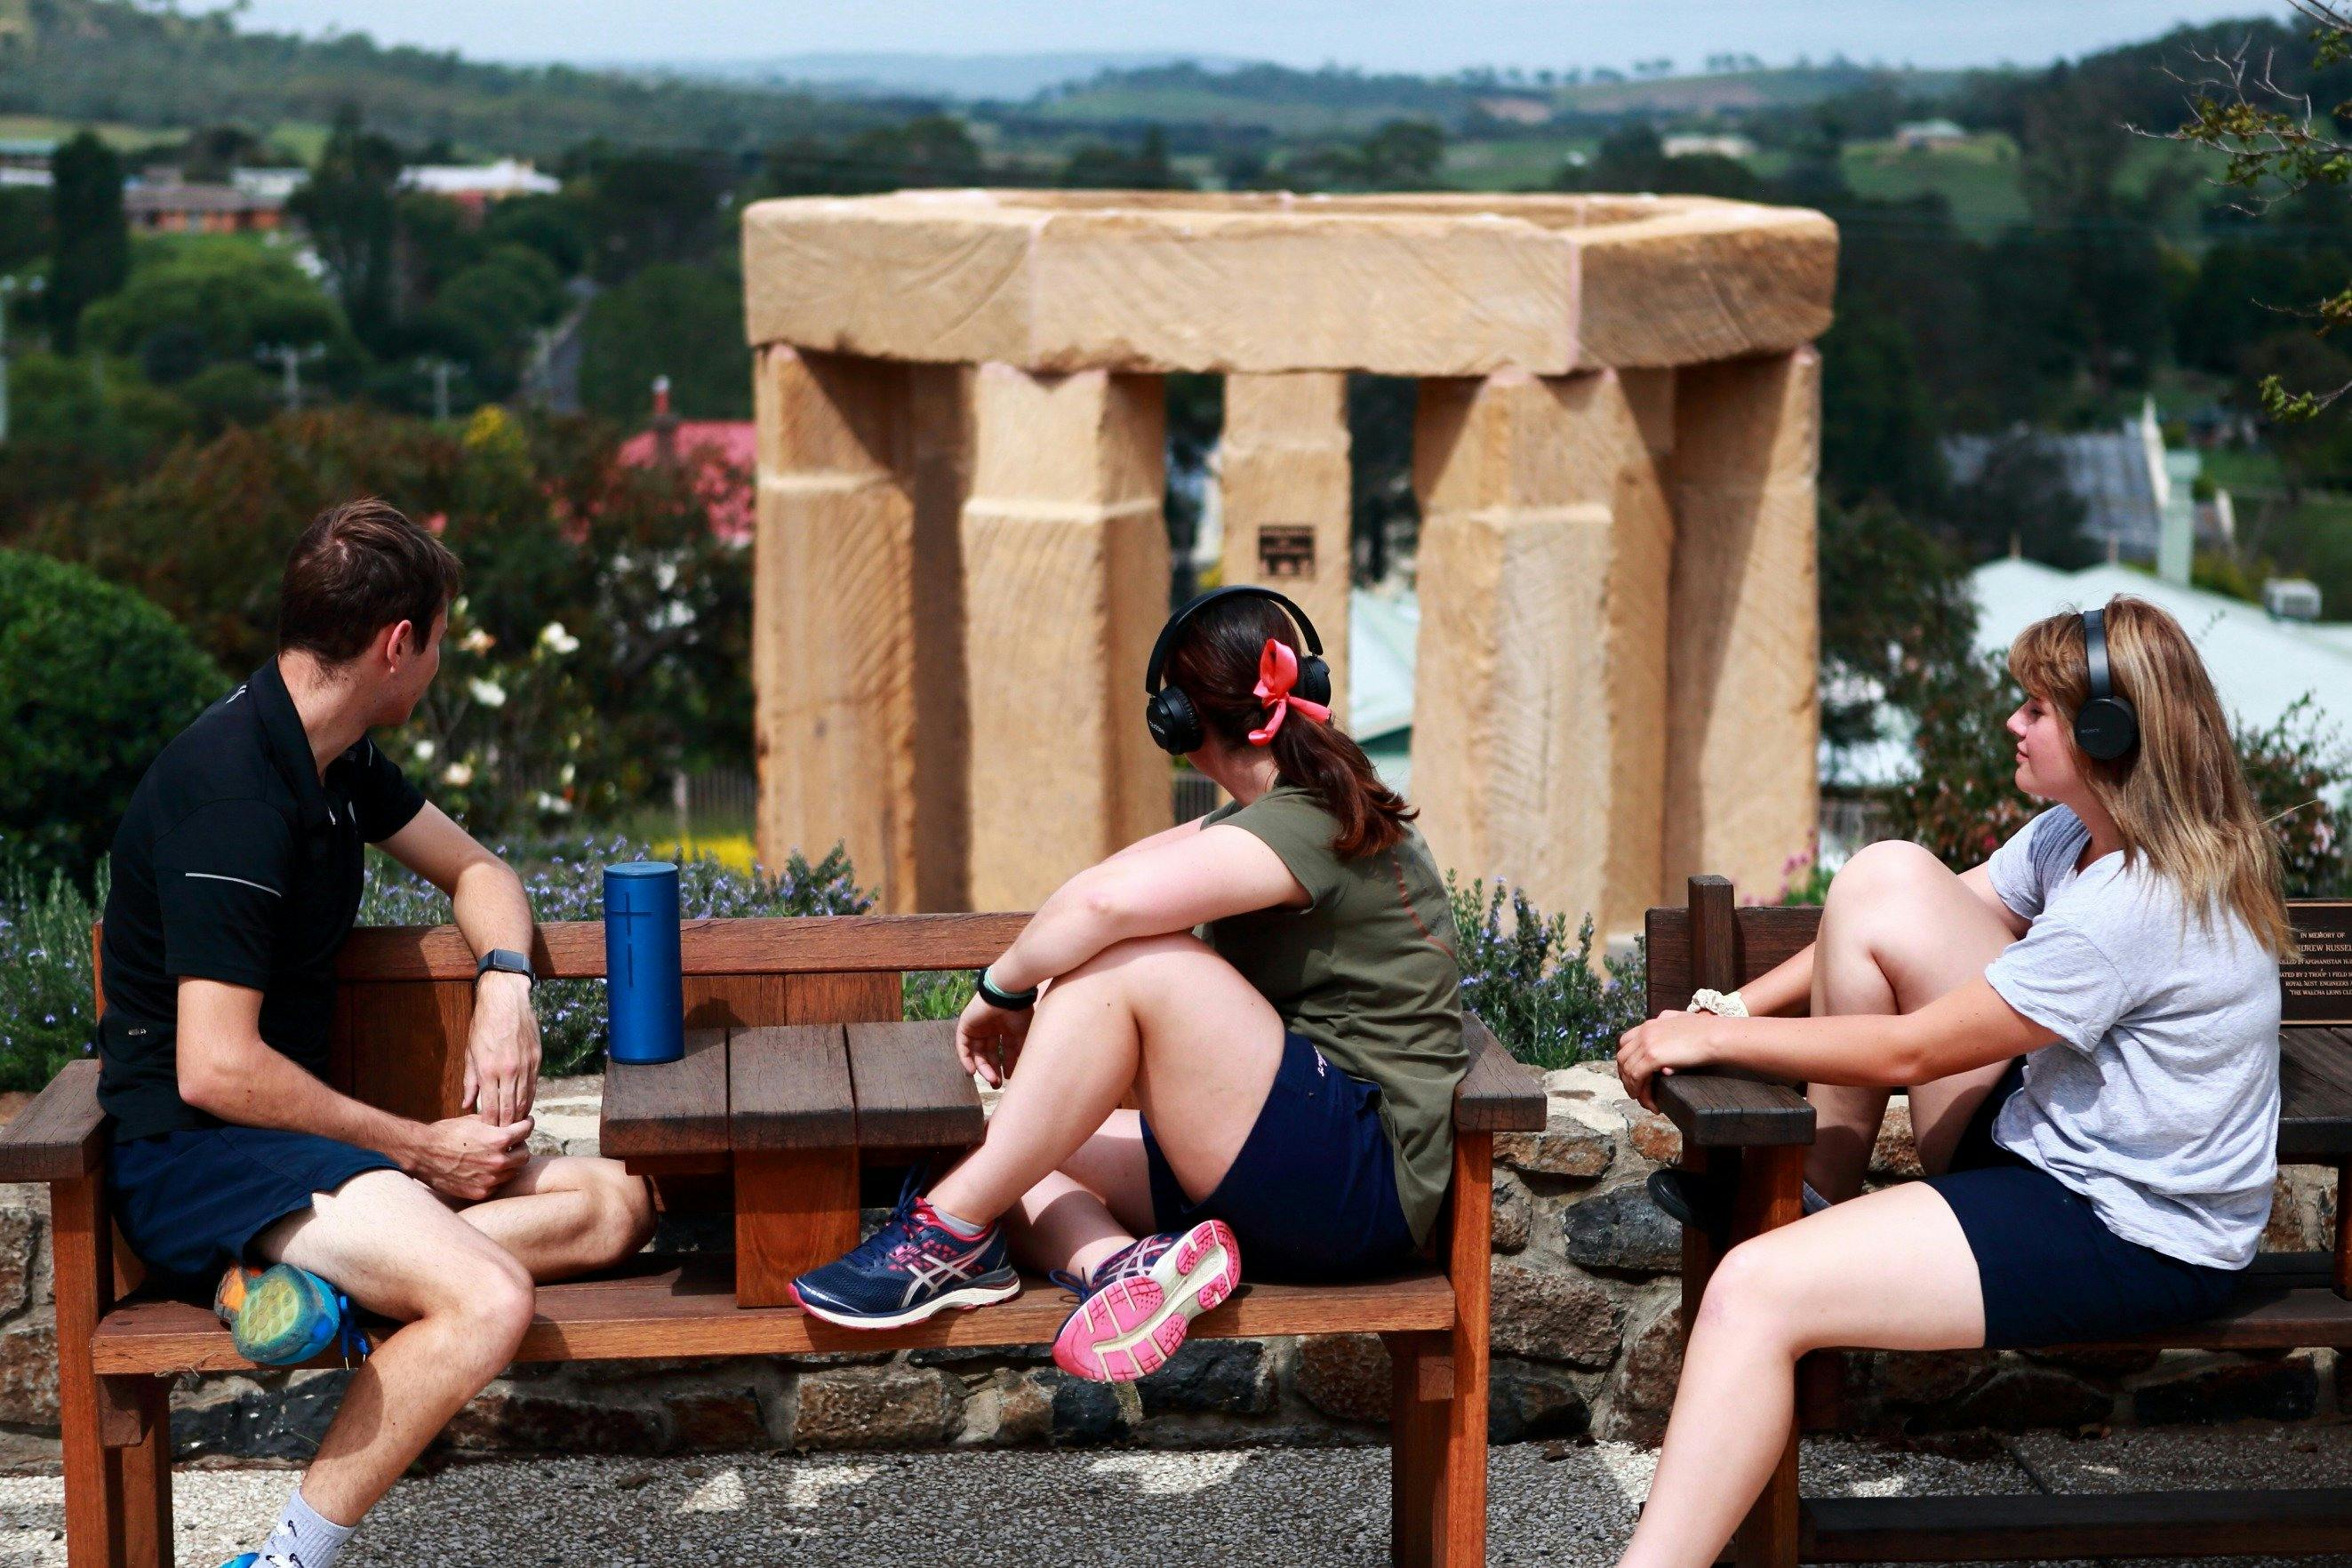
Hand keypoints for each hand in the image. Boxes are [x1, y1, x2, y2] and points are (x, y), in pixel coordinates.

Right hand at [407, 1114, 534, 1201]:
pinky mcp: (480, 1192)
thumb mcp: (474, 1121)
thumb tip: (513, 1123)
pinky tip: (484, 1169)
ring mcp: (490, 1179)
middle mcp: (498, 1161)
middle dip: (520, 1147)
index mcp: (499, 1139)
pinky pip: (497, 1185)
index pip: (526, 1130)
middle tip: (513, 1144)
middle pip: (525, 1155)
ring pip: (513, 1172)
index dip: (527, 1124)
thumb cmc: (447, 1133)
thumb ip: (497, 1124)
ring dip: (508, 1164)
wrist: (422, 1154)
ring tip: (496, 1157)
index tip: (525, 1124)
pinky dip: (495, 1177)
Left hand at [465, 970, 540, 1124]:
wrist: (506, 1002)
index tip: (488, 1133)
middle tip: (503, 1137)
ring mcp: (525, 1066)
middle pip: (510, 1108)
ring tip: (514, 1125)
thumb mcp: (470, 1053)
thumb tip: (467, 1104)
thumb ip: (470, 1081)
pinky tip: (525, 1106)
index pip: (491, 1108)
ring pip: (524, 1099)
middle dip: (506, 1125)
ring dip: (519, 1115)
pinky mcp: (536, 1060)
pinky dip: (529, 1098)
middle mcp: (508, 1071)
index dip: (490, 1124)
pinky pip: (533, 1086)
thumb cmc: (483, 1025)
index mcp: (488, 1070)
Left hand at [955, 991, 1033, 1087]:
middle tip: (996, 1084)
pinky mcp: (965, 1025)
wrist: (1007, 994)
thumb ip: (1019, 1051)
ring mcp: (978, 1027)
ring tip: (990, 1079)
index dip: (1006, 1065)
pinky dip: (966, 1059)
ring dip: (982, 1067)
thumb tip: (1018, 1070)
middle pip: (989, 1054)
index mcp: (1006, 1028)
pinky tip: (973, 1071)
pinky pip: (963, 1045)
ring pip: (977, 1052)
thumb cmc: (1019, 1012)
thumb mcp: (1023, 1035)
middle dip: (993, 1069)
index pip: (1004, 1051)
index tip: (1009, 1078)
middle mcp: (991, 1028)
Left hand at [1615, 1010, 1721, 1113]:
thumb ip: (1668, 1019)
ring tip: (1643, 1101)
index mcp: (1650, 1024)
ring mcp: (1647, 1043)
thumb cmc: (1707, 1030)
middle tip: (1636, 1092)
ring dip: (1633, 1088)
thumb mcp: (1682, 1019)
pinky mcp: (1653, 1056)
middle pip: (1622, 1058)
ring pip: (1628, 1070)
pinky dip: (1639, 1090)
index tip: (1632, 1075)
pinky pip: (1636, 1076)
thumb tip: (1662, 1021)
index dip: (1626, 1061)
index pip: (1625, 1043)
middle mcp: (1644, 1032)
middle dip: (1626, 1077)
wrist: (1716, 1035)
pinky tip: (1648, 1100)